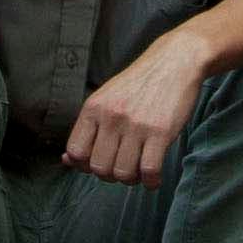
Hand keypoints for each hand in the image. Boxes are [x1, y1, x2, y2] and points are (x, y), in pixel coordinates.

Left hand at [68, 54, 202, 184]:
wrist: (175, 61)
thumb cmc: (140, 84)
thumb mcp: (106, 98)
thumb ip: (88, 129)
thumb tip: (67, 161)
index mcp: (93, 108)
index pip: (76, 152)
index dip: (85, 165)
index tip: (101, 161)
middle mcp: (111, 116)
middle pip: (99, 168)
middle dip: (111, 176)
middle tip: (123, 167)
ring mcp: (136, 125)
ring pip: (123, 173)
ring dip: (132, 180)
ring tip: (139, 170)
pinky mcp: (160, 132)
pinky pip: (149, 171)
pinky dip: (151, 181)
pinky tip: (154, 177)